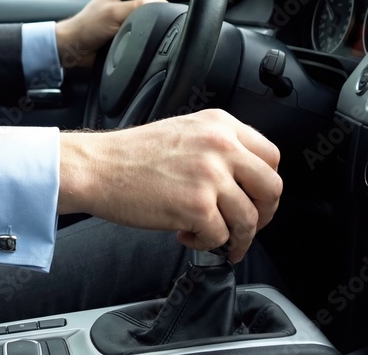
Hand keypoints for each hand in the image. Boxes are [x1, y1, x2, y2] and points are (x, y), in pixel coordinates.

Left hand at [54, 0, 164, 67]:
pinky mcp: (124, 30)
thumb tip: (161, 5)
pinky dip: (136, 36)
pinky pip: (139, 32)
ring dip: (139, 28)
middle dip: (145, 15)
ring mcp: (124, 16)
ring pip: (145, 20)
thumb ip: (139, 6)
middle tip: (132, 23)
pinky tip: (127, 39)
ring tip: (126, 32)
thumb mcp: (115, 12)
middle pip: (148, 5)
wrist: (75, 48)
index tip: (152, 8)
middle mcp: (123, 0)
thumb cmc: (87, 26)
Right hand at [57, 109, 281, 262]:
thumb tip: (243, 180)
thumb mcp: (182, 132)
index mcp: (219, 125)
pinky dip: (205, 244)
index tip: (256, 198)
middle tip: (247, 226)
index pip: (271, 155)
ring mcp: (210, 176)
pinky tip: (186, 235)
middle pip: (271, 188)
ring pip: (249, 219)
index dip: (266, 183)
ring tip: (213, 238)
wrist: (96, 168)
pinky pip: (220, 237)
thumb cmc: (128, 155)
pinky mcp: (197, 206)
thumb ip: (217, 147)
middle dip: (264, 215)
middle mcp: (220, 146)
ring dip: (235, 237)